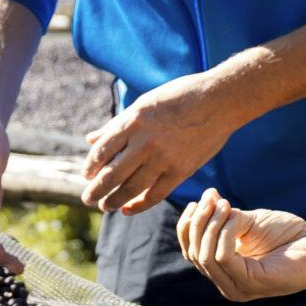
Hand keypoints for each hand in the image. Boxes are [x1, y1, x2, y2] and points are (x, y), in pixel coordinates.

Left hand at [82, 71, 241, 214]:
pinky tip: (127, 209)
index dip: (90, 167)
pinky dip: (138, 205)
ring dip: (113, 201)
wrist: (219, 101)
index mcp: (133, 121)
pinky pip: (155, 195)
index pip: (102, 151)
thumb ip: (116, 125)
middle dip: (95, 190)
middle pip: (112, 175)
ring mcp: (164, 158)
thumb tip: (90, 139)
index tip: (86, 175)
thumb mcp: (143, 104)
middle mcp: (145, 142)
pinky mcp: (181, 171)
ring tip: (104, 206)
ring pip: (131, 188)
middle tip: (87, 198)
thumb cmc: (179, 96)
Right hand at [176, 189, 305, 301]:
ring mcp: (239, 288)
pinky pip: (224, 257)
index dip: (188, 225)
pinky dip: (226, 233)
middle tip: (214, 198)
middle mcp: (228, 284)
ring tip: (227, 205)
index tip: (199, 199)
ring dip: (212, 225)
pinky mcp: (252, 284)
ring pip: (206, 256)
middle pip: (194, 254)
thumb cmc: (288, 234)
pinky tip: (237, 219)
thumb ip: (224, 217)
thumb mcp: (248, 222)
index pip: (190, 252)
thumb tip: (205, 200)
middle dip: (200, 221)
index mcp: (224, 272)